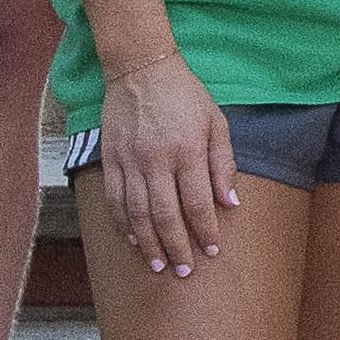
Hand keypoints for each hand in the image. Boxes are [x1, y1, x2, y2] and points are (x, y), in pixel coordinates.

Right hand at [91, 54, 233, 280]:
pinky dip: (123, 224)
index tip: (212, 251)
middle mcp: (156, 159)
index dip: (205, 230)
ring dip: (148, 243)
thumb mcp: (215, 122)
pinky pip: (114, 200)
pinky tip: (132, 240)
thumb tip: (230, 203)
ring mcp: (129, 161)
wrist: (140, 69)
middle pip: (165, 215)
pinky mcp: (110, 159)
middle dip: (177, 247)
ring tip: (158, 264)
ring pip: (137, 213)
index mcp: (187, 150)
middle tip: (184, 271)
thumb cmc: (185, 95)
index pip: (197, 202)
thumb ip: (223, 163)